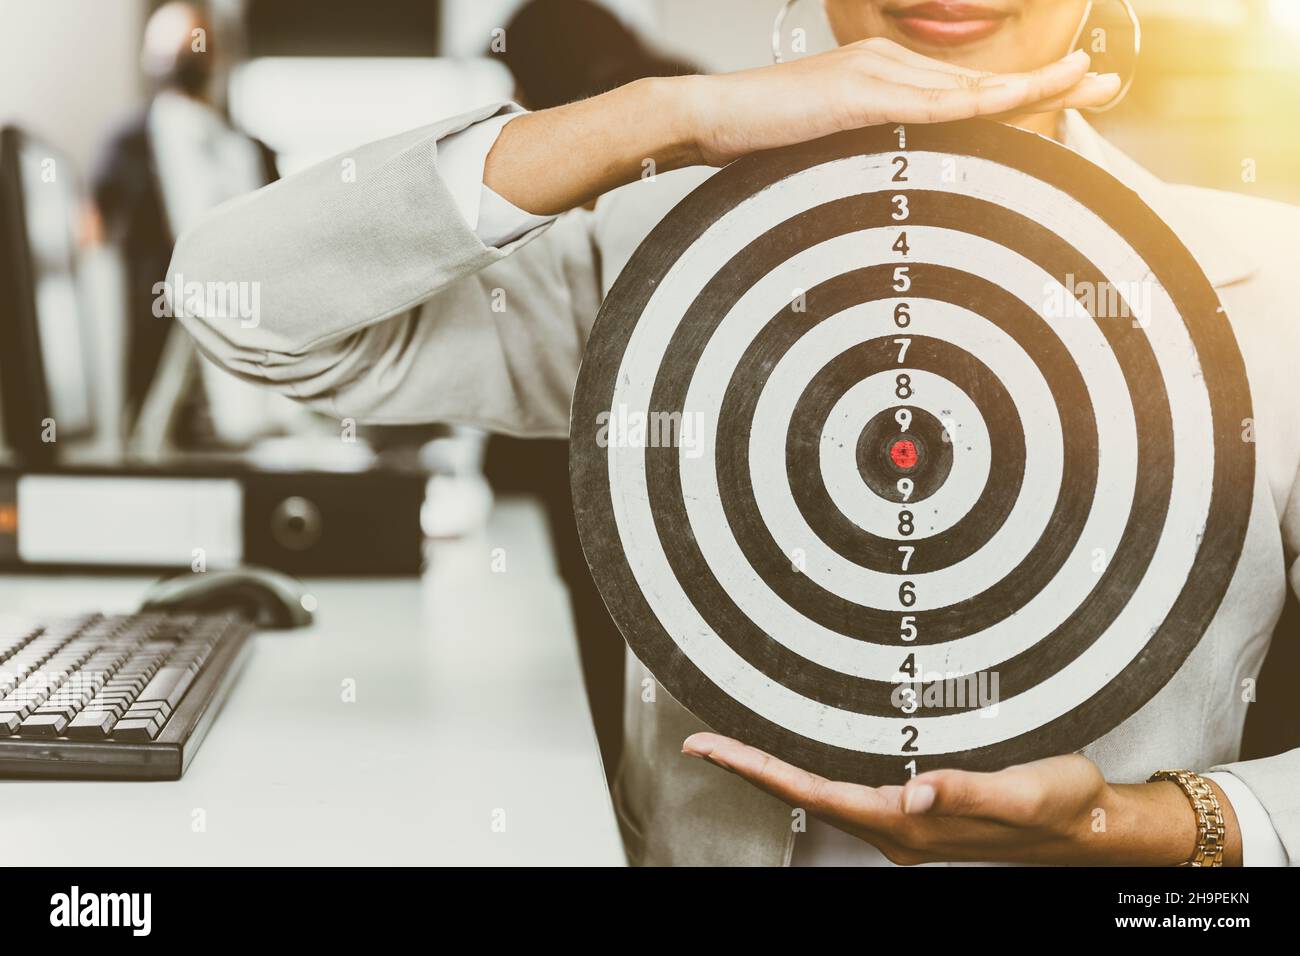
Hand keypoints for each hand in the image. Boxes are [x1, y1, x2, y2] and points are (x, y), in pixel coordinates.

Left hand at [682, 733, 1241, 865]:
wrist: (1094, 826)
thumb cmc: (1063, 809)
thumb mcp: (1021, 793)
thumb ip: (967, 792)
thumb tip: (915, 793)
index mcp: (911, 825)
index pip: (815, 791)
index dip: (758, 767)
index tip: (711, 746)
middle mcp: (900, 826)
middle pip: (805, 791)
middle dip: (751, 766)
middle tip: (702, 740)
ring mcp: (907, 819)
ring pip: (824, 789)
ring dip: (778, 766)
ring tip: (736, 741)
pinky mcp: (921, 808)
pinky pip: (849, 784)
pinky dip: (816, 765)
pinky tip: (807, 748)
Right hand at [685, 38, 1119, 166]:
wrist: (710, 117)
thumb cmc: (760, 142)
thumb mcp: (826, 154)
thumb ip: (868, 163)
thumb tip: (899, 196)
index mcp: (884, 83)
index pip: (965, 91)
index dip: (1021, 92)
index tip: (1069, 95)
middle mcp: (889, 68)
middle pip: (982, 81)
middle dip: (1048, 81)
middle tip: (1105, 81)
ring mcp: (877, 74)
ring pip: (970, 86)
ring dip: (1034, 85)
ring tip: (1087, 80)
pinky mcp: (860, 92)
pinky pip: (934, 103)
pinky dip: (983, 104)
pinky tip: (1023, 102)